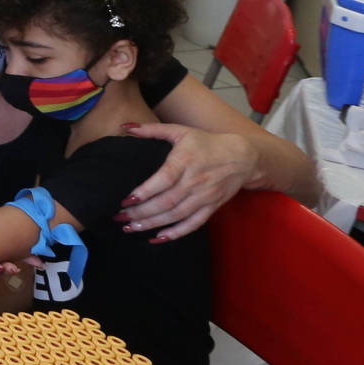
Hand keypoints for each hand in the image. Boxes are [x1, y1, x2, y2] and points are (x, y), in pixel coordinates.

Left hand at [117, 124, 255, 240]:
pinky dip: (176, 233)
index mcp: (185, 160)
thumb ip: (152, 129)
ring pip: (177, 215)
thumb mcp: (181, 131)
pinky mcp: (212, 207)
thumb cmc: (206, 143)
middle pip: (167, 201)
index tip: (126, 200)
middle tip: (121, 218)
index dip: (145, 192)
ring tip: (132, 228)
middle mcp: (195, 181)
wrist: (242, 157)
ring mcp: (205, 196)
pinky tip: (157, 238)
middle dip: (142, 212)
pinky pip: (193, 224)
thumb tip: (125, 126)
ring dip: (154, 224)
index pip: (164, 179)